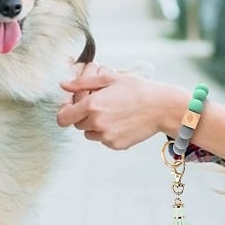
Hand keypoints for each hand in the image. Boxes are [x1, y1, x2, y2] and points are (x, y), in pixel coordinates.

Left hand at [57, 67, 188, 149]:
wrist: (161, 107)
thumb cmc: (138, 89)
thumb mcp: (110, 79)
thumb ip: (82, 83)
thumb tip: (63, 85)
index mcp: (92, 105)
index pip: (63, 117)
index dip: (65, 112)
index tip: (72, 107)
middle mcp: (96, 123)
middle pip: (77, 125)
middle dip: (84, 116)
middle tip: (101, 105)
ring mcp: (106, 137)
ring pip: (90, 134)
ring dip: (95, 125)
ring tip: (114, 113)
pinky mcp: (116, 145)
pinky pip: (104, 140)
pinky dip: (108, 133)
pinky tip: (122, 121)